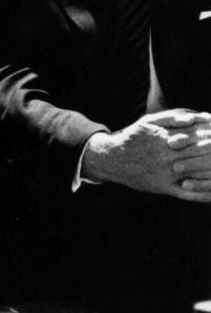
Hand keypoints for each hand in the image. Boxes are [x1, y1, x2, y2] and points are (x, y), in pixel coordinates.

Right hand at [82, 109, 210, 200]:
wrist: (111, 159)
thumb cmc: (133, 138)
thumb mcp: (148, 122)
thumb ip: (171, 117)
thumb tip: (195, 118)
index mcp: (167, 139)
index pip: (199, 136)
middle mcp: (168, 156)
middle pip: (202, 153)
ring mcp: (167, 173)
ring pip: (199, 173)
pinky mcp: (164, 187)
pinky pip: (189, 193)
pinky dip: (204, 194)